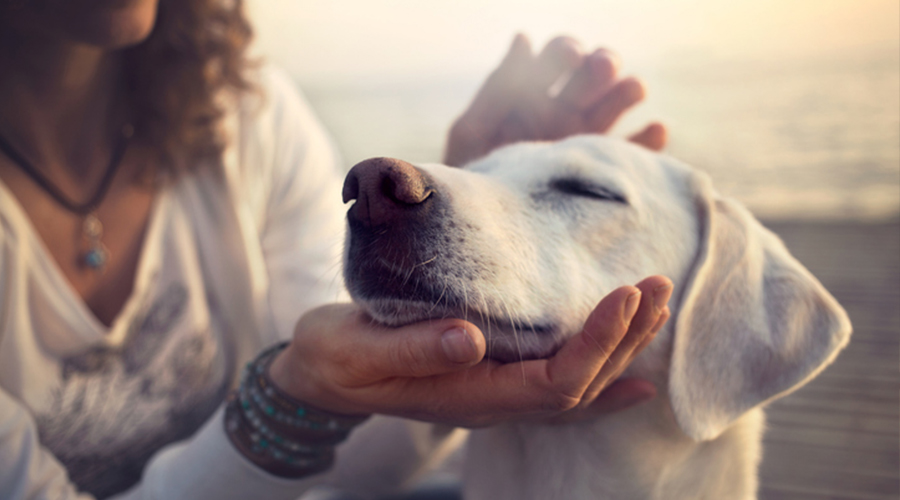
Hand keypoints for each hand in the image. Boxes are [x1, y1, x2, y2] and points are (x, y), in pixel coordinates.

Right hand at [268, 276, 671, 427]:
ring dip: (621, 347)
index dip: (596, 343)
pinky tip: (636, 376)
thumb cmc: (336, 358)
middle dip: (625, 337)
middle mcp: (493, 401)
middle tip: (657, 284)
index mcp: (469, 396)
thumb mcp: (358, 350)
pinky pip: (559, 386)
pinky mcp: (492, 376)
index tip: (625, 294)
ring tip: (656, 305)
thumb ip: (412, 349)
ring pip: (577, 384)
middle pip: (580, 384)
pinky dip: (603, 378)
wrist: (321, 375)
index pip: (554, 381)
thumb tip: (470, 338)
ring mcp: (496, 394)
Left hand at [444, 34, 666, 166]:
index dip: (566, 51)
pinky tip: (655, 130)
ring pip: (617, 105)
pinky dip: (649, 140)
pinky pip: (634, 153)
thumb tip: (524, 38)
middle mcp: (564, 113)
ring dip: (628, 90)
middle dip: (601, 64)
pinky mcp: (603, 173)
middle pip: (593, 76)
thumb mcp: (473, 133)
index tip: (570, 56)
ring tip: (633, 89)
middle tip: (602, 67)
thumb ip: (498, 89)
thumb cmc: (471, 181)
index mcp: (532, 95)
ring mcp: (586, 141)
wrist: (484, 233)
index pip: (558, 58)